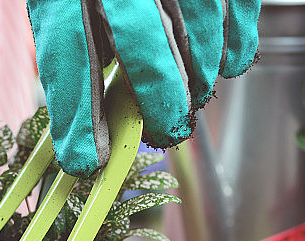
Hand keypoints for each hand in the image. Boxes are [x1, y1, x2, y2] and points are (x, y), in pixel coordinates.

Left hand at [27, 0, 259, 176]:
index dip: (78, 117)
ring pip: (199, 24)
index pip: (70, 58)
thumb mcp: (66, 5)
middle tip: (167, 131)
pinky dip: (237, 42)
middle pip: (144, 41)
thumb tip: (96, 118)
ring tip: (193, 99)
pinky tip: (229, 66)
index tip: (86, 160)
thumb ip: (79, 48)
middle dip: (160, 99)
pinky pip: (238, 3)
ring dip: (200, 74)